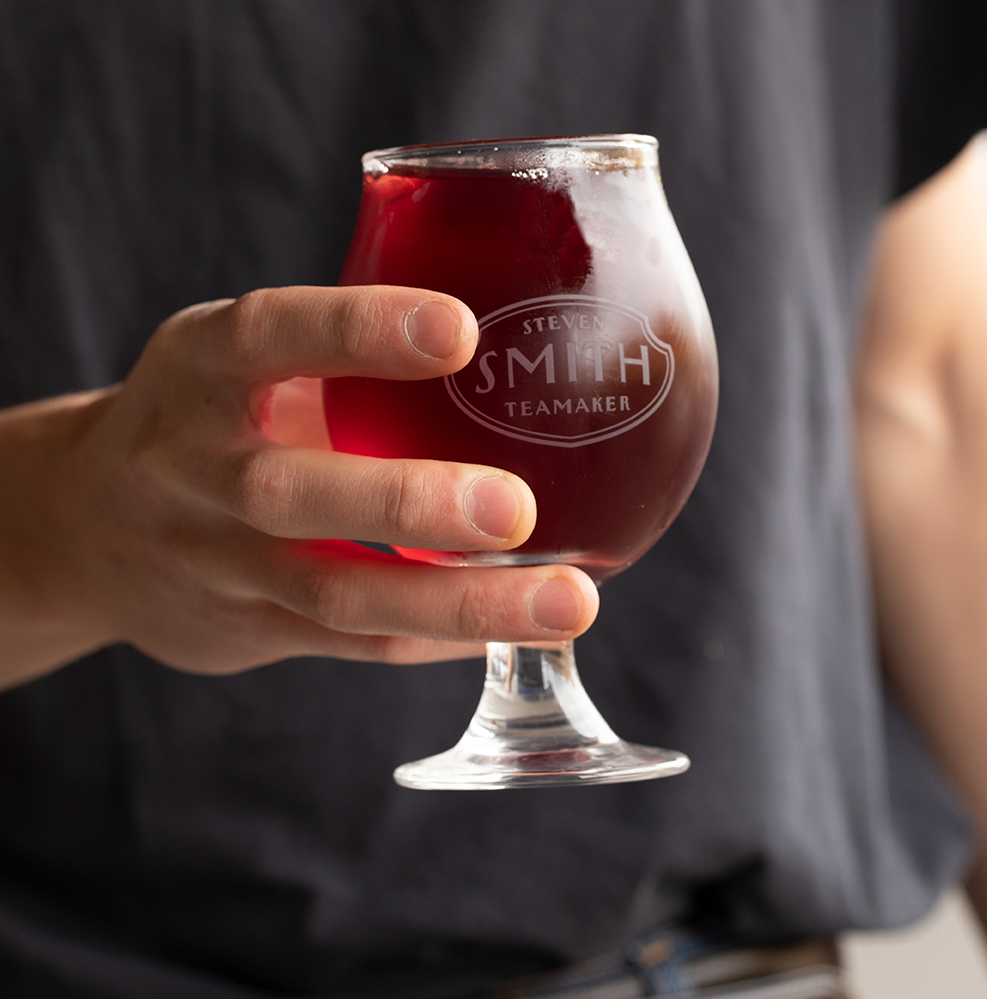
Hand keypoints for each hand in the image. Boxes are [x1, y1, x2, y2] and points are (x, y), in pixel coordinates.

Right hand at [0, 286, 598, 687]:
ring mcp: (218, 560)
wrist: (86, 524)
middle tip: (518, 508)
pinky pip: (354, 641)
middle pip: (292, 491)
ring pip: (336, 591)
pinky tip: (521, 628)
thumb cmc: (206, 419)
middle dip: (407, 503)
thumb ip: (337, 344)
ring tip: (569, 602)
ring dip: (457, 601)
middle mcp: (196, 467)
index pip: (269, 335)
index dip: (358, 330)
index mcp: (201, 369)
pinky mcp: (248, 629)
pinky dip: (441, 637)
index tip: (460, 330)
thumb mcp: (238, 358)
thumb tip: (511, 314)